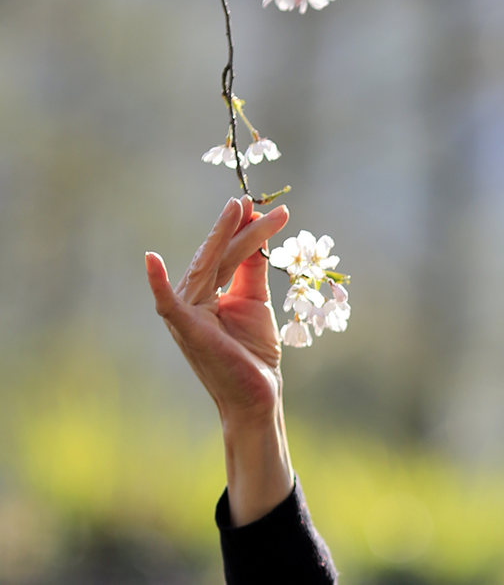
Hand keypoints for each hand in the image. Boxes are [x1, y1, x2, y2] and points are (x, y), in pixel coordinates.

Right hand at [145, 196, 293, 523]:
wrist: (257, 395)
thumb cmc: (252, 351)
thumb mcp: (255, 300)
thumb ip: (251, 266)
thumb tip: (256, 227)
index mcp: (206, 291)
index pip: (225, 253)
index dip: (241, 229)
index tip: (257, 206)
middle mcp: (192, 297)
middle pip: (218, 254)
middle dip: (238, 227)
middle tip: (253, 202)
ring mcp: (187, 313)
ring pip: (209, 265)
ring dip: (225, 235)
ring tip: (239, 208)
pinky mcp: (187, 328)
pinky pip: (169, 304)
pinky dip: (158, 283)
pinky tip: (151, 260)